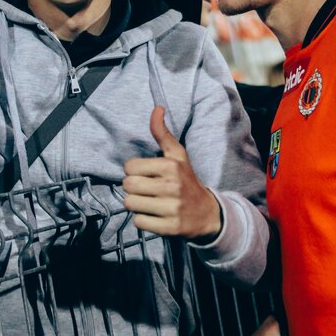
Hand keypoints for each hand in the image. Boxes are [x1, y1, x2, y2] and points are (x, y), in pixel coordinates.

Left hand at [123, 106, 221, 241]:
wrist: (207, 213)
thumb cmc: (186, 180)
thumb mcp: (178, 155)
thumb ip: (162, 133)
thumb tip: (157, 108)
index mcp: (171, 166)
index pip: (130, 167)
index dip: (135, 171)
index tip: (148, 175)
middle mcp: (172, 186)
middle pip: (127, 186)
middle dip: (133, 188)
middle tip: (147, 190)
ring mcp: (171, 208)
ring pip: (130, 204)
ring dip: (137, 205)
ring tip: (151, 202)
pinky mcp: (169, 228)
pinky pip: (139, 222)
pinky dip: (144, 220)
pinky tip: (156, 216)